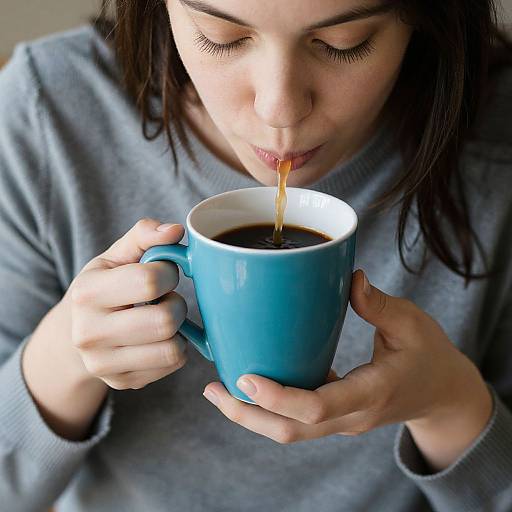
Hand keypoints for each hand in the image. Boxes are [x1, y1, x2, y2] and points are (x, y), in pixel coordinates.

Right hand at [68, 218, 188, 389]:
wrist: (75, 333)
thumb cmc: (105, 287)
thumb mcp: (116, 256)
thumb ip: (144, 235)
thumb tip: (175, 230)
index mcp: (87, 293)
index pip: (150, 281)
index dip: (168, 273)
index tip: (161, 274)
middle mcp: (89, 334)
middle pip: (165, 320)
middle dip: (176, 304)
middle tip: (165, 299)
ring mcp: (104, 364)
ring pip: (173, 348)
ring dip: (178, 329)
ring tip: (161, 317)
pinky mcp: (122, 382)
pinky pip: (173, 365)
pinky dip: (175, 348)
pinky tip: (158, 337)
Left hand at [203, 270, 491, 468]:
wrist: (443, 394)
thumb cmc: (429, 356)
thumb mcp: (412, 323)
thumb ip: (379, 304)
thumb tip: (349, 278)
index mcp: (371, 393)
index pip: (316, 407)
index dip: (277, 396)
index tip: (245, 377)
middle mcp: (351, 415)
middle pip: (290, 430)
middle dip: (248, 414)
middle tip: (213, 390)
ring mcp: (342, 420)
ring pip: (289, 431)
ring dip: (252, 416)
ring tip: (219, 392)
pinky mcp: (336, 415)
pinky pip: (297, 420)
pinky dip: (270, 408)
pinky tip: (251, 386)